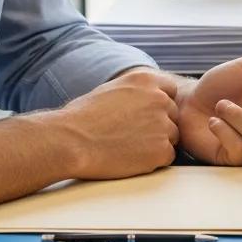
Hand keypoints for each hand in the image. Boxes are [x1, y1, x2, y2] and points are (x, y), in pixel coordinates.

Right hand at [60, 69, 179, 178]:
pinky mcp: (161, 150)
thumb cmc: (81, 118)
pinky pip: (167, 156)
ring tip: (127, 146)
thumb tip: (151, 94)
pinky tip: (130, 158)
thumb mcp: (111, 88)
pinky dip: (153, 160)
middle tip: (131, 135)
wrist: (69, 142)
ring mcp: (163, 124)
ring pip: (172, 136)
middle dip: (159, 125)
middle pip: (173, 114)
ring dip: (156, 143)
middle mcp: (160, 99)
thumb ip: (137, 90)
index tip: (143, 116)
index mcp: (147, 80)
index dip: (158, 105)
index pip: (171, 90)